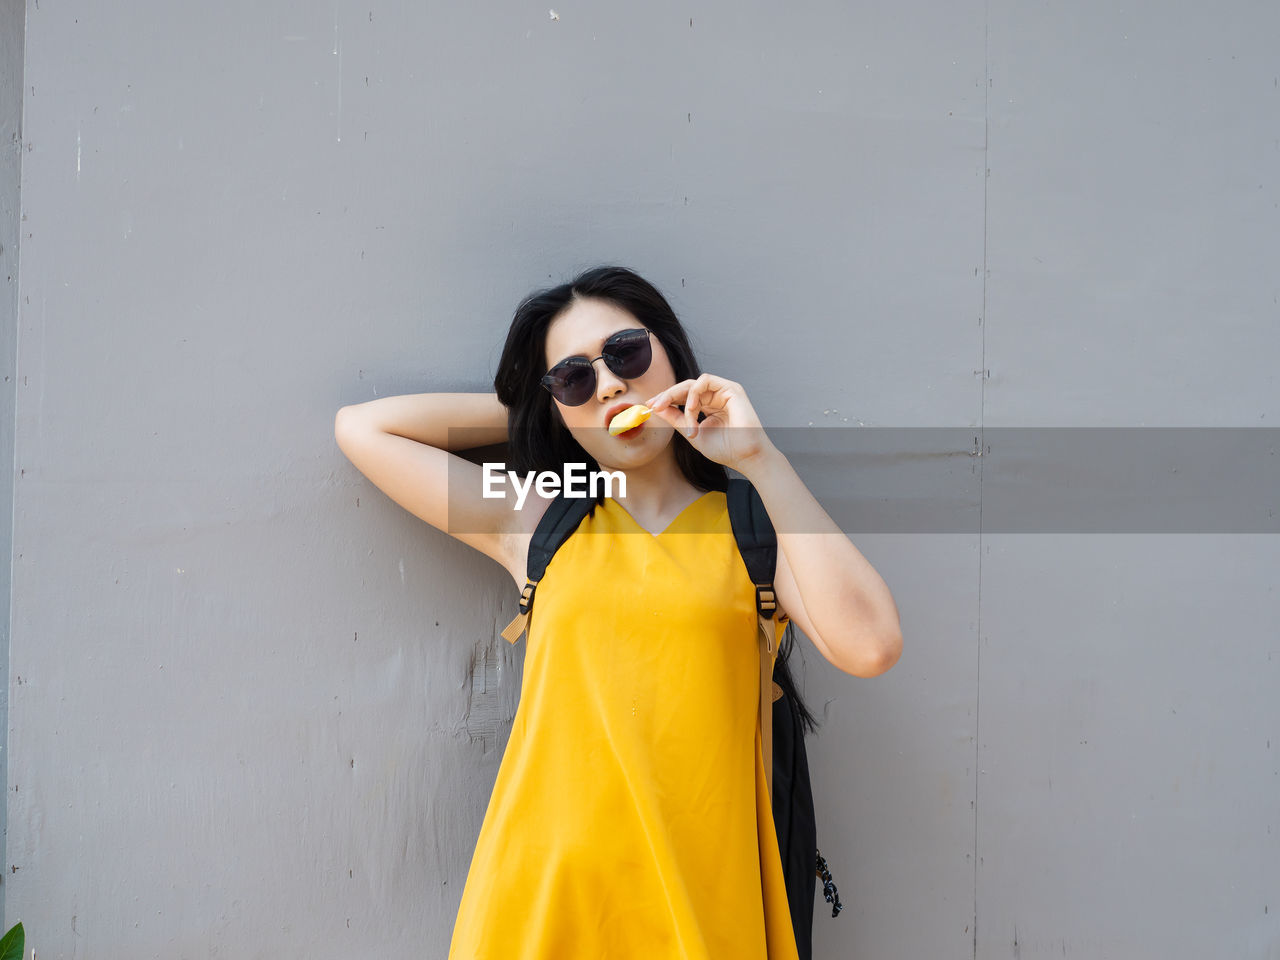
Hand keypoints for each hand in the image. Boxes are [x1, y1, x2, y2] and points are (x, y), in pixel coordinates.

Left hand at [643, 374, 776, 472]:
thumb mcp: (692, 433)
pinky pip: (705, 381)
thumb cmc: (725, 449)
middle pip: (685, 388)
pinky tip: (692, 409)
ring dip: (681, 398)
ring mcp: (723, 391)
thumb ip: (676, 419)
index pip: (682, 397)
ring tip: (685, 418)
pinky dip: (695, 393)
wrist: (745, 457)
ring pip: (692, 384)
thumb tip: (657, 408)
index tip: (650, 406)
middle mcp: (715, 397)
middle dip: (667, 395)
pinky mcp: (731, 388)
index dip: (666, 400)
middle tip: (655, 405)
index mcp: (708, 407)